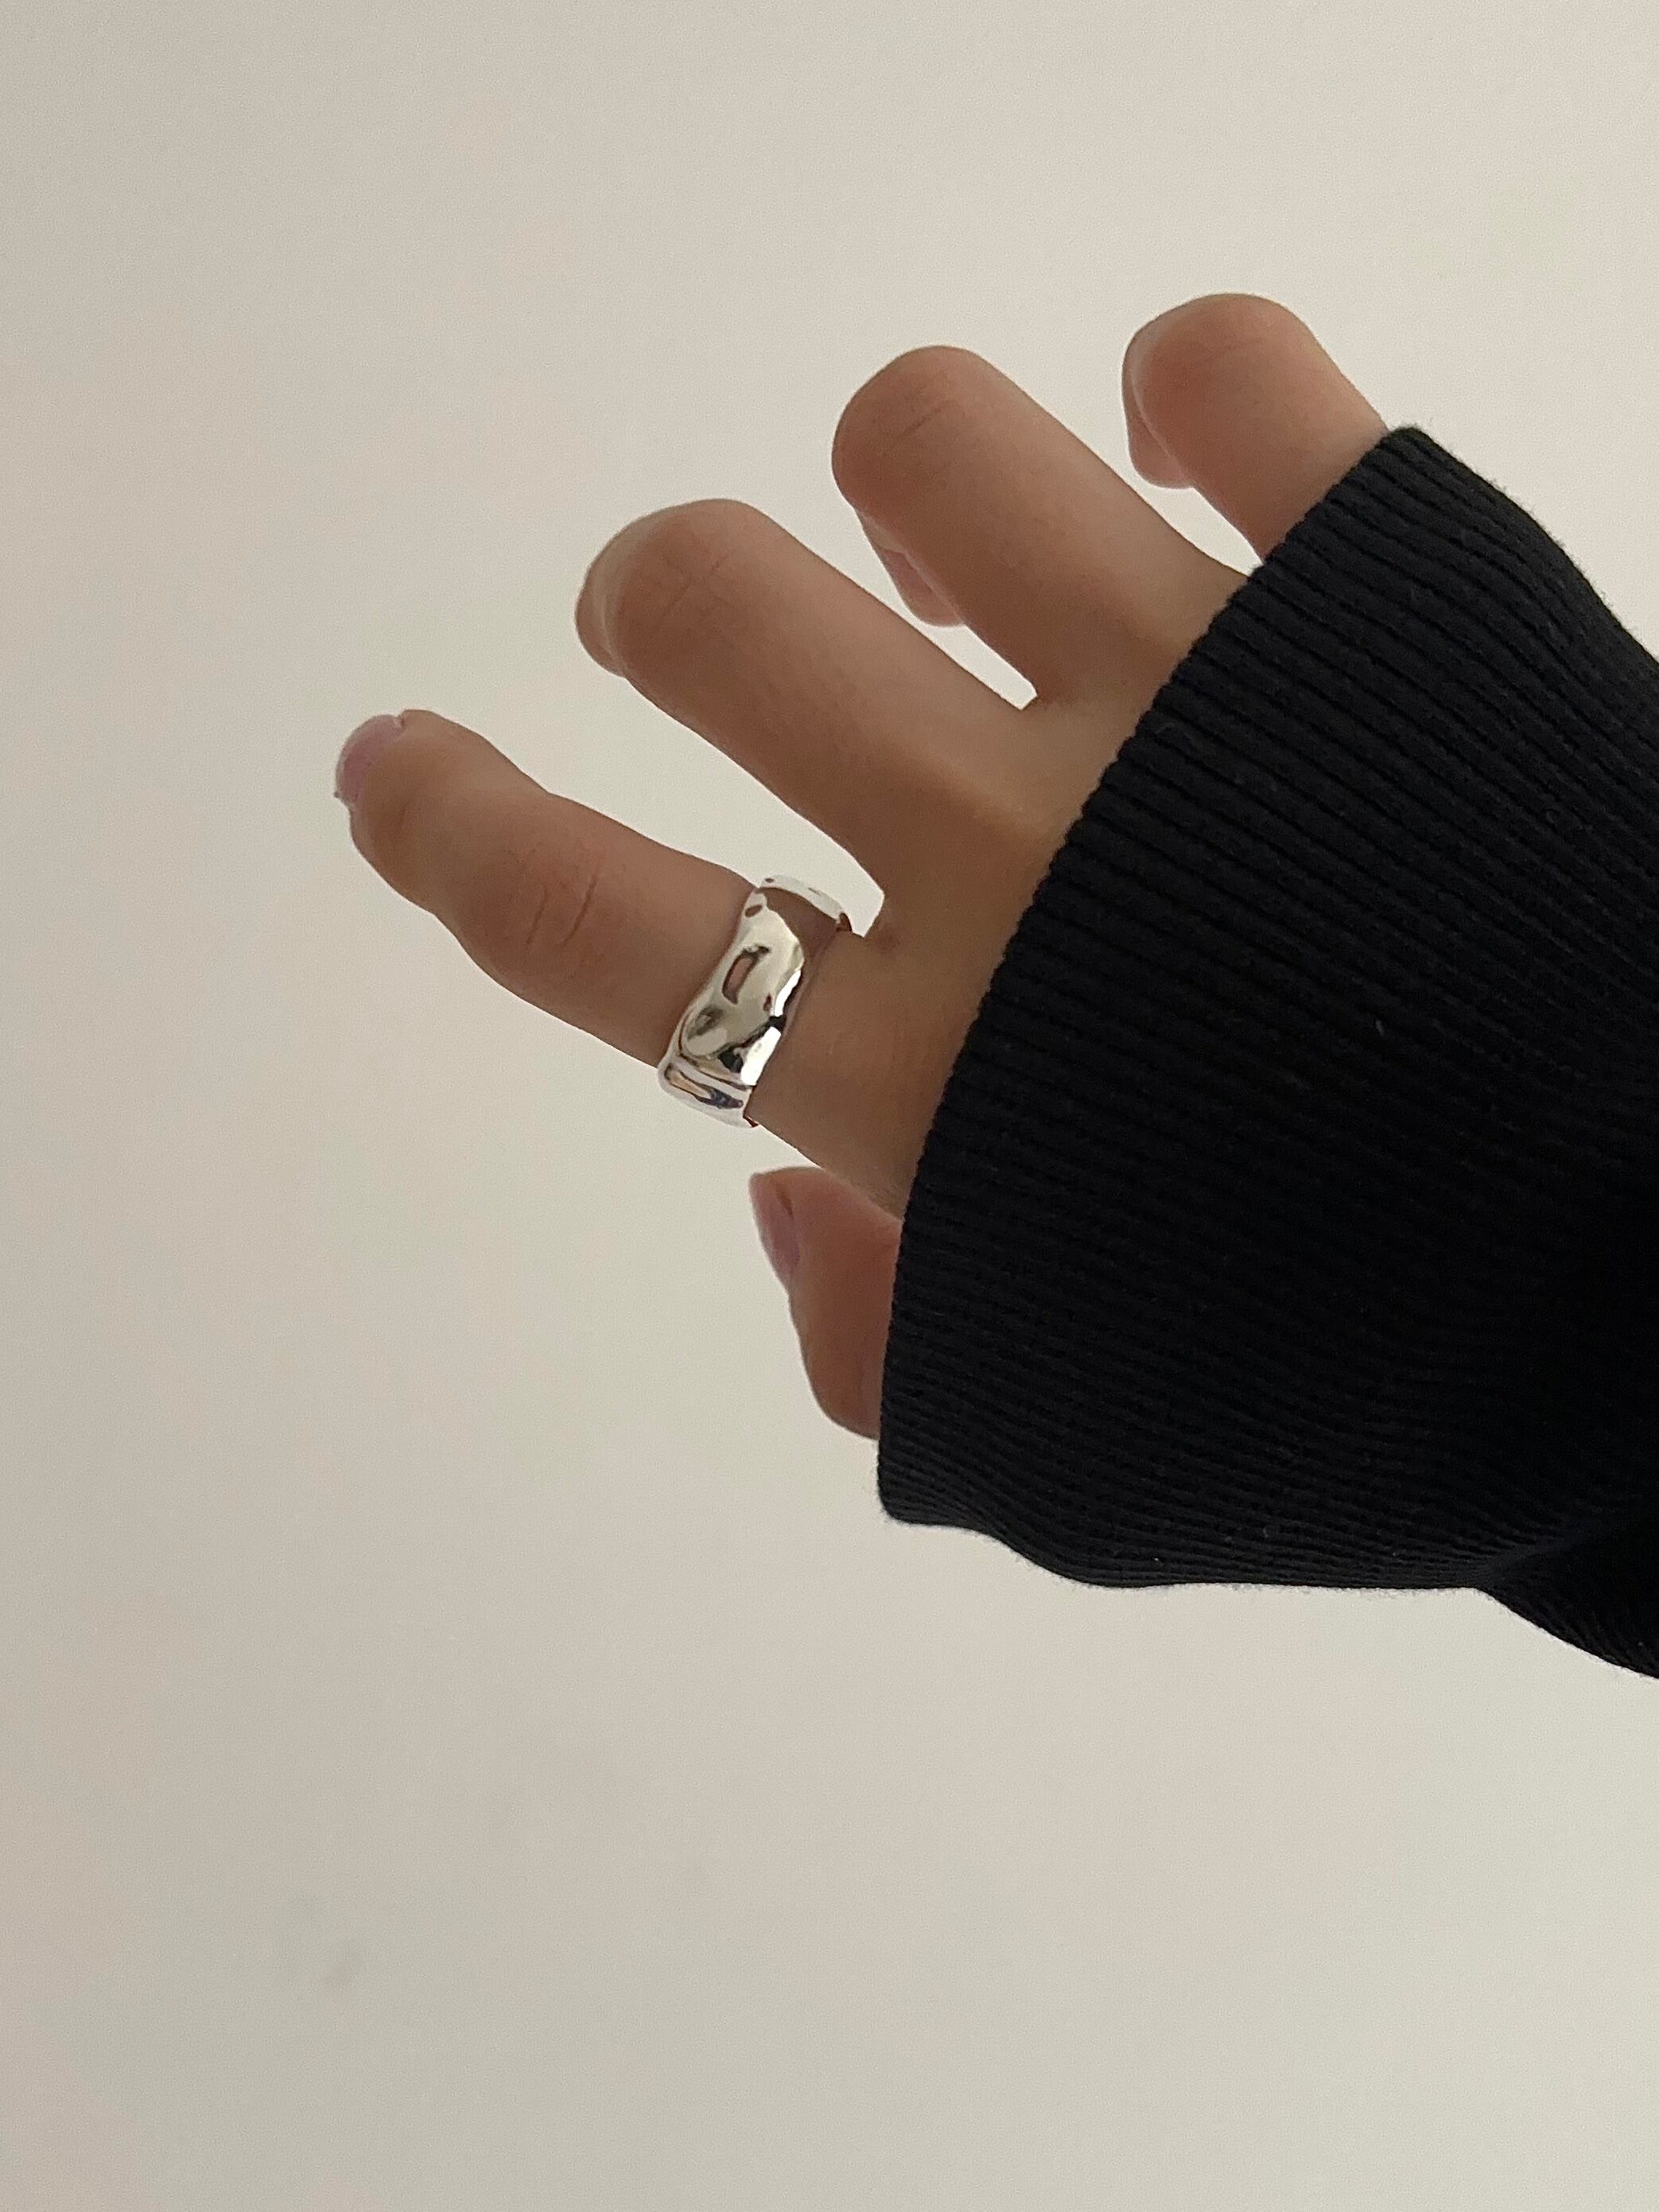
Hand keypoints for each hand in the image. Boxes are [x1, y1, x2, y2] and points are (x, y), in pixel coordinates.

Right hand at [336, 293, 1384, 1436]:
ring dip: (903, 480)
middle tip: (702, 631)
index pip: (600, 928)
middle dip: (663, 599)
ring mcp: (1202, 699)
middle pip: (719, 613)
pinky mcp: (1384, 593)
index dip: (450, 829)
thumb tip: (768, 1185)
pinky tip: (1191, 472)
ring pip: (930, 438)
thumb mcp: (1081, 1447)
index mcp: (932, 1083)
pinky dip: (1181, 392)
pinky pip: (1223, 370)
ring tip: (966, 551)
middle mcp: (1025, 861)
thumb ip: (875, 1335)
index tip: (389, 763)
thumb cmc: (1379, 1393)